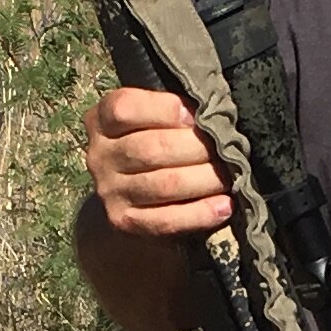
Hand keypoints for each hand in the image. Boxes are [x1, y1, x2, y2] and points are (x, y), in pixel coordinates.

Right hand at [83, 86, 231, 239]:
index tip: (196, 115)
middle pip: (150, 149)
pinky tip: (224, 206)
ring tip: (231, 176)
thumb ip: (171, 109)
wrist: (132, 191)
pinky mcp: (123, 221)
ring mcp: (109, 191)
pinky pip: (164, 220)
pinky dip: (199, 214)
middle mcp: (99, 155)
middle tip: (229, 148)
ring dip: (204, 180)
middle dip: (197, 148)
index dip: (164, 109)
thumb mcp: (152, 116)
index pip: (124, 109)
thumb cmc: (153, 140)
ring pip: (162, 185)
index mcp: (102, 120)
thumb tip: (213, 110)